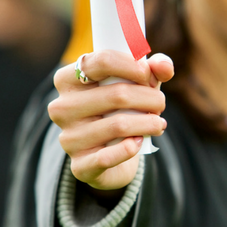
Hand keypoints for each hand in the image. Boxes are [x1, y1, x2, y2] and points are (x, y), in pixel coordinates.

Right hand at [48, 51, 173, 190]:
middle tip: (160, 102)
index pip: (102, 61)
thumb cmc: (123, 107)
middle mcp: (62, 107)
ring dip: (149, 123)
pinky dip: (130, 148)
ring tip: (159, 123)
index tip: (149, 76)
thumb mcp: (137, 82)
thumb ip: (154, 68)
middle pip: (117, 94)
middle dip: (150, 97)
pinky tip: (140, 142)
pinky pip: (108, 157)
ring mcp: (69, 138)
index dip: (133, 66)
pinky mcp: (79, 165)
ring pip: (118, 125)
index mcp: (68, 78)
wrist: (110, 152)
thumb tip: (165, 67)